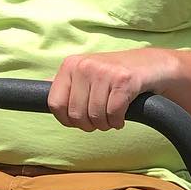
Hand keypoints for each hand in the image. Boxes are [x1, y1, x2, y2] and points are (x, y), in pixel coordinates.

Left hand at [48, 48, 179, 131]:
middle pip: (76, 114)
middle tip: (100, 119)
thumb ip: (66, 83)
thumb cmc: (116, 75)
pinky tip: (122, 116)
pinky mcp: (124, 80)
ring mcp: (104, 71)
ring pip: (95, 116)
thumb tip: (38, 90)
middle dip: (89, 124)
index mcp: (70, 65)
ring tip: (112, 117)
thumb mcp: (87, 74)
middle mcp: (84, 65)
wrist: (152, 66)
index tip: (79, 120)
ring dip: (106, 124)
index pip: (55, 104)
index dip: (67, 120)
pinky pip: (113, 114)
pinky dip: (118, 121)